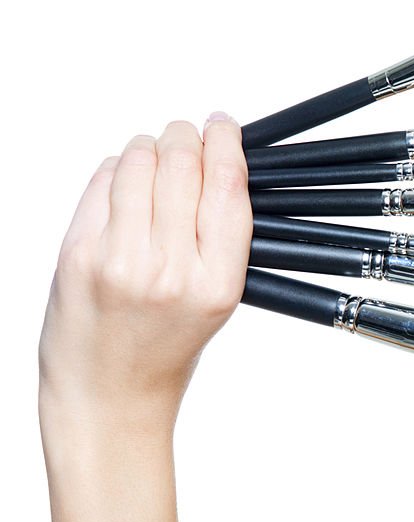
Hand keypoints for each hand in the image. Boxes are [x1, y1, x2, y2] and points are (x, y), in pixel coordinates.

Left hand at [38, 114, 252, 433]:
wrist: (109, 394)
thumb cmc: (165, 347)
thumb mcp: (215, 299)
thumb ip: (219, 235)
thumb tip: (216, 161)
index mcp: (217, 283)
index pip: (228, 186)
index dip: (226, 142)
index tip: (224, 126)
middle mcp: (169, 270)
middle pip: (184, 162)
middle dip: (187, 137)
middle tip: (188, 138)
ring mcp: (119, 259)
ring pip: (139, 161)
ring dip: (150, 149)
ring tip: (154, 164)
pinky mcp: (77, 252)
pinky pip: (103, 180)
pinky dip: (117, 171)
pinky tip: (126, 188)